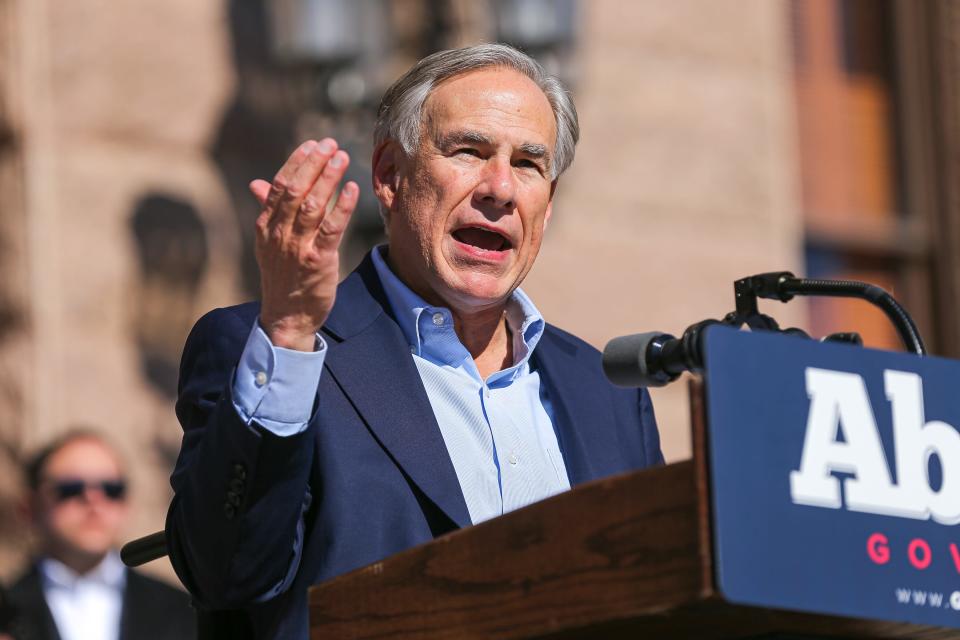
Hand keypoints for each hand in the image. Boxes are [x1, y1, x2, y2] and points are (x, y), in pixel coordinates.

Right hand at [249, 139, 358, 350]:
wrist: (286, 316)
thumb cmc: (282, 276)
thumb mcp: (269, 243)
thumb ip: (268, 211)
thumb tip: (258, 183)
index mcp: (266, 226)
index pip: (280, 185)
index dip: (297, 162)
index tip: (313, 144)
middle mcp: (280, 233)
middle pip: (296, 190)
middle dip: (314, 163)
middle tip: (331, 144)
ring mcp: (298, 247)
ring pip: (314, 205)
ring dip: (329, 178)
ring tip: (342, 157)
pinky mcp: (319, 261)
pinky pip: (332, 229)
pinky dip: (342, 207)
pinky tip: (352, 188)